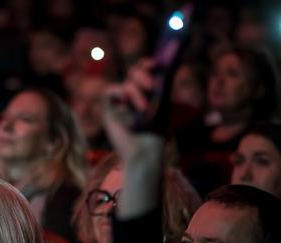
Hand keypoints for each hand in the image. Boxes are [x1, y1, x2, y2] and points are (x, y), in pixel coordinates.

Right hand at [103, 58, 164, 217]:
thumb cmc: (158, 129)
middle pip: (133, 71)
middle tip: (153, 84)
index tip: (157, 64)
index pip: (144, 69)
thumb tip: (174, 51)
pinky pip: (109, 91)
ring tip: (144, 109)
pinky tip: (125, 100)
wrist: (146, 150)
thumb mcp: (164, 98)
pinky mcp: (110, 112)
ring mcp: (121, 103)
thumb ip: (165, 77)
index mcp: (147, 92)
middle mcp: (133, 95)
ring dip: (137, 92)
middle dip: (143, 74)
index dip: (148, 64)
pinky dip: (118, 92)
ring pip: (126, 83)